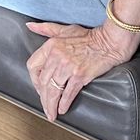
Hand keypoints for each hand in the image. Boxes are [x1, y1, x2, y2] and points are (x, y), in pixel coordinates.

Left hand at [23, 18, 139, 119]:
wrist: (109, 42)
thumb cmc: (89, 36)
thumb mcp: (64, 30)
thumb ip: (46, 29)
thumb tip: (30, 26)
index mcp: (51, 45)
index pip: (32, 66)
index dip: (33, 79)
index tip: (38, 87)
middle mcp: (57, 56)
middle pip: (42, 81)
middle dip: (42, 97)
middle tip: (45, 106)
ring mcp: (68, 67)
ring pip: (53, 90)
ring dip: (50, 104)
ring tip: (51, 113)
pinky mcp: (80, 76)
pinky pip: (68, 93)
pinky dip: (63, 103)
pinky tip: (62, 109)